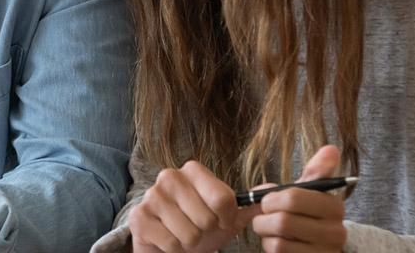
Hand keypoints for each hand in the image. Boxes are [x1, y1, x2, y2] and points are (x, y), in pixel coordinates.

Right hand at [128, 160, 259, 252]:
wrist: (165, 243)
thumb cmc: (198, 226)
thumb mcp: (226, 217)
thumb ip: (250, 204)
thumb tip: (275, 189)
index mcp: (192, 170)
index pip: (223, 199)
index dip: (226, 219)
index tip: (220, 221)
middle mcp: (169, 176)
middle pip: (207, 219)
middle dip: (205, 233)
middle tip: (197, 229)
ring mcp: (152, 196)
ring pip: (189, 234)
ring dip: (190, 243)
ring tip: (182, 235)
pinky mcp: (139, 218)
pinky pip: (171, 243)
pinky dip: (174, 250)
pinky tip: (168, 240)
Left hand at [250, 145, 347, 252]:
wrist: (314, 246)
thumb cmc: (306, 214)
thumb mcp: (310, 192)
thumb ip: (317, 171)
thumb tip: (331, 148)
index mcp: (334, 207)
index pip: (293, 198)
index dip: (271, 199)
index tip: (268, 200)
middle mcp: (336, 232)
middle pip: (283, 221)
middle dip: (263, 217)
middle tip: (263, 215)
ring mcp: (324, 251)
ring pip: (278, 240)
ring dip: (266, 233)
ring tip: (269, 229)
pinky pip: (278, 252)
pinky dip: (269, 246)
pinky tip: (277, 242)